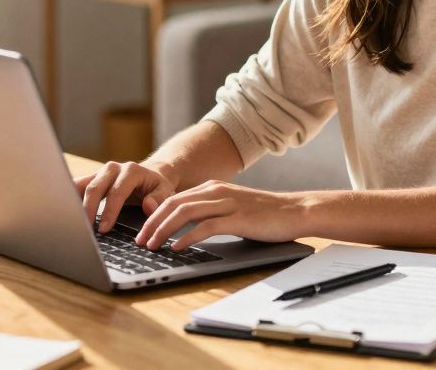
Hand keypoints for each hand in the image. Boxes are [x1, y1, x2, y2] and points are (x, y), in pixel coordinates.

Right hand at [74, 160, 178, 231]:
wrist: (151, 173)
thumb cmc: (157, 186)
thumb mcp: (165, 191)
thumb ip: (159, 199)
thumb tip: (149, 207)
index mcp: (131, 171)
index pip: (117, 192)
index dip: (109, 211)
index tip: (104, 228)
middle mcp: (112, 168)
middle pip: (94, 188)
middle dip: (88, 209)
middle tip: (85, 229)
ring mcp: (100, 172)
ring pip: (81, 185)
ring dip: (73, 202)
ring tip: (69, 221)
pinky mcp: (92, 178)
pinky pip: (77, 186)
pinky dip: (69, 198)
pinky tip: (63, 211)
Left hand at [135, 180, 307, 250]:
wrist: (296, 211)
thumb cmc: (265, 214)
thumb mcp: (232, 208)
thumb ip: (210, 213)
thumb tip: (185, 229)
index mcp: (212, 188)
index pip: (174, 199)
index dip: (154, 215)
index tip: (142, 231)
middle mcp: (217, 191)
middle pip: (173, 204)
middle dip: (152, 223)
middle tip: (140, 240)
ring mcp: (227, 203)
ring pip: (184, 213)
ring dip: (163, 230)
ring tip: (152, 245)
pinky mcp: (238, 218)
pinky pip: (205, 227)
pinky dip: (187, 237)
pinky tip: (177, 247)